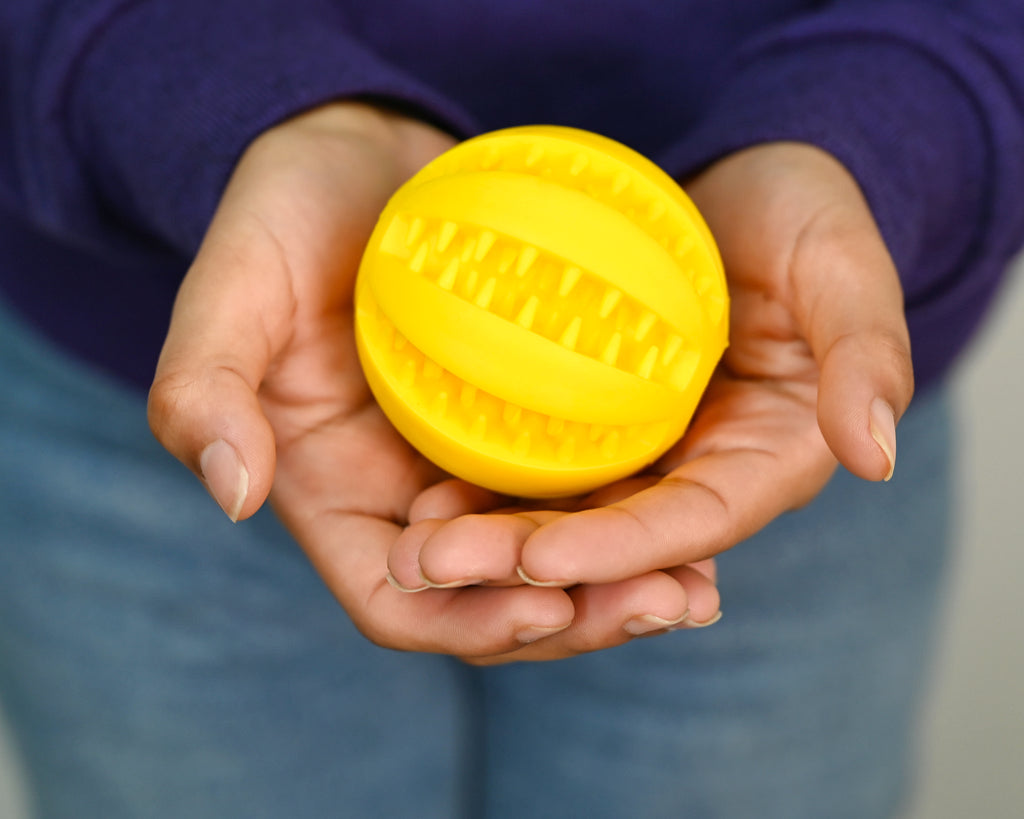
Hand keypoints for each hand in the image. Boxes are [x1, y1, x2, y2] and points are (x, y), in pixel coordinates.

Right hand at [148, 104, 718, 661]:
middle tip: (665, 605)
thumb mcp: (233, 289)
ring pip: (553, 559)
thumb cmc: (284, 217)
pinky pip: (587, 489)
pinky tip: (703, 521)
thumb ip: (208, 387)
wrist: (360, 158)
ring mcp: (474, 464)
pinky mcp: (528, 421)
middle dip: (573, 619)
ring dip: (622, 584)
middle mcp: (410, 497)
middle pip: (492, 598)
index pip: (398, 600)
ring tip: (699, 588)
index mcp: (336, 495)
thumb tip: (235, 494)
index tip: (547, 606)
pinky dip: (638, 516)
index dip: (467, 622)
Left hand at [389, 142, 912, 651]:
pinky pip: (532, 467)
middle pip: (612, 538)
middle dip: (527, 563)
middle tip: (436, 565)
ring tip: (413, 548)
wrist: (734, 181)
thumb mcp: (840, 263)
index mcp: (765, 458)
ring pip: (561, 516)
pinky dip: (482, 491)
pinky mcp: (587, 424)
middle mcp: (694, 472)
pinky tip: (420, 499)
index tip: (543, 561)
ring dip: (488, 542)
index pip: (693, 524)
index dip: (621, 550)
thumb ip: (866, 354)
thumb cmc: (800, 211)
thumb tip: (875, 456)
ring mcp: (635, 453)